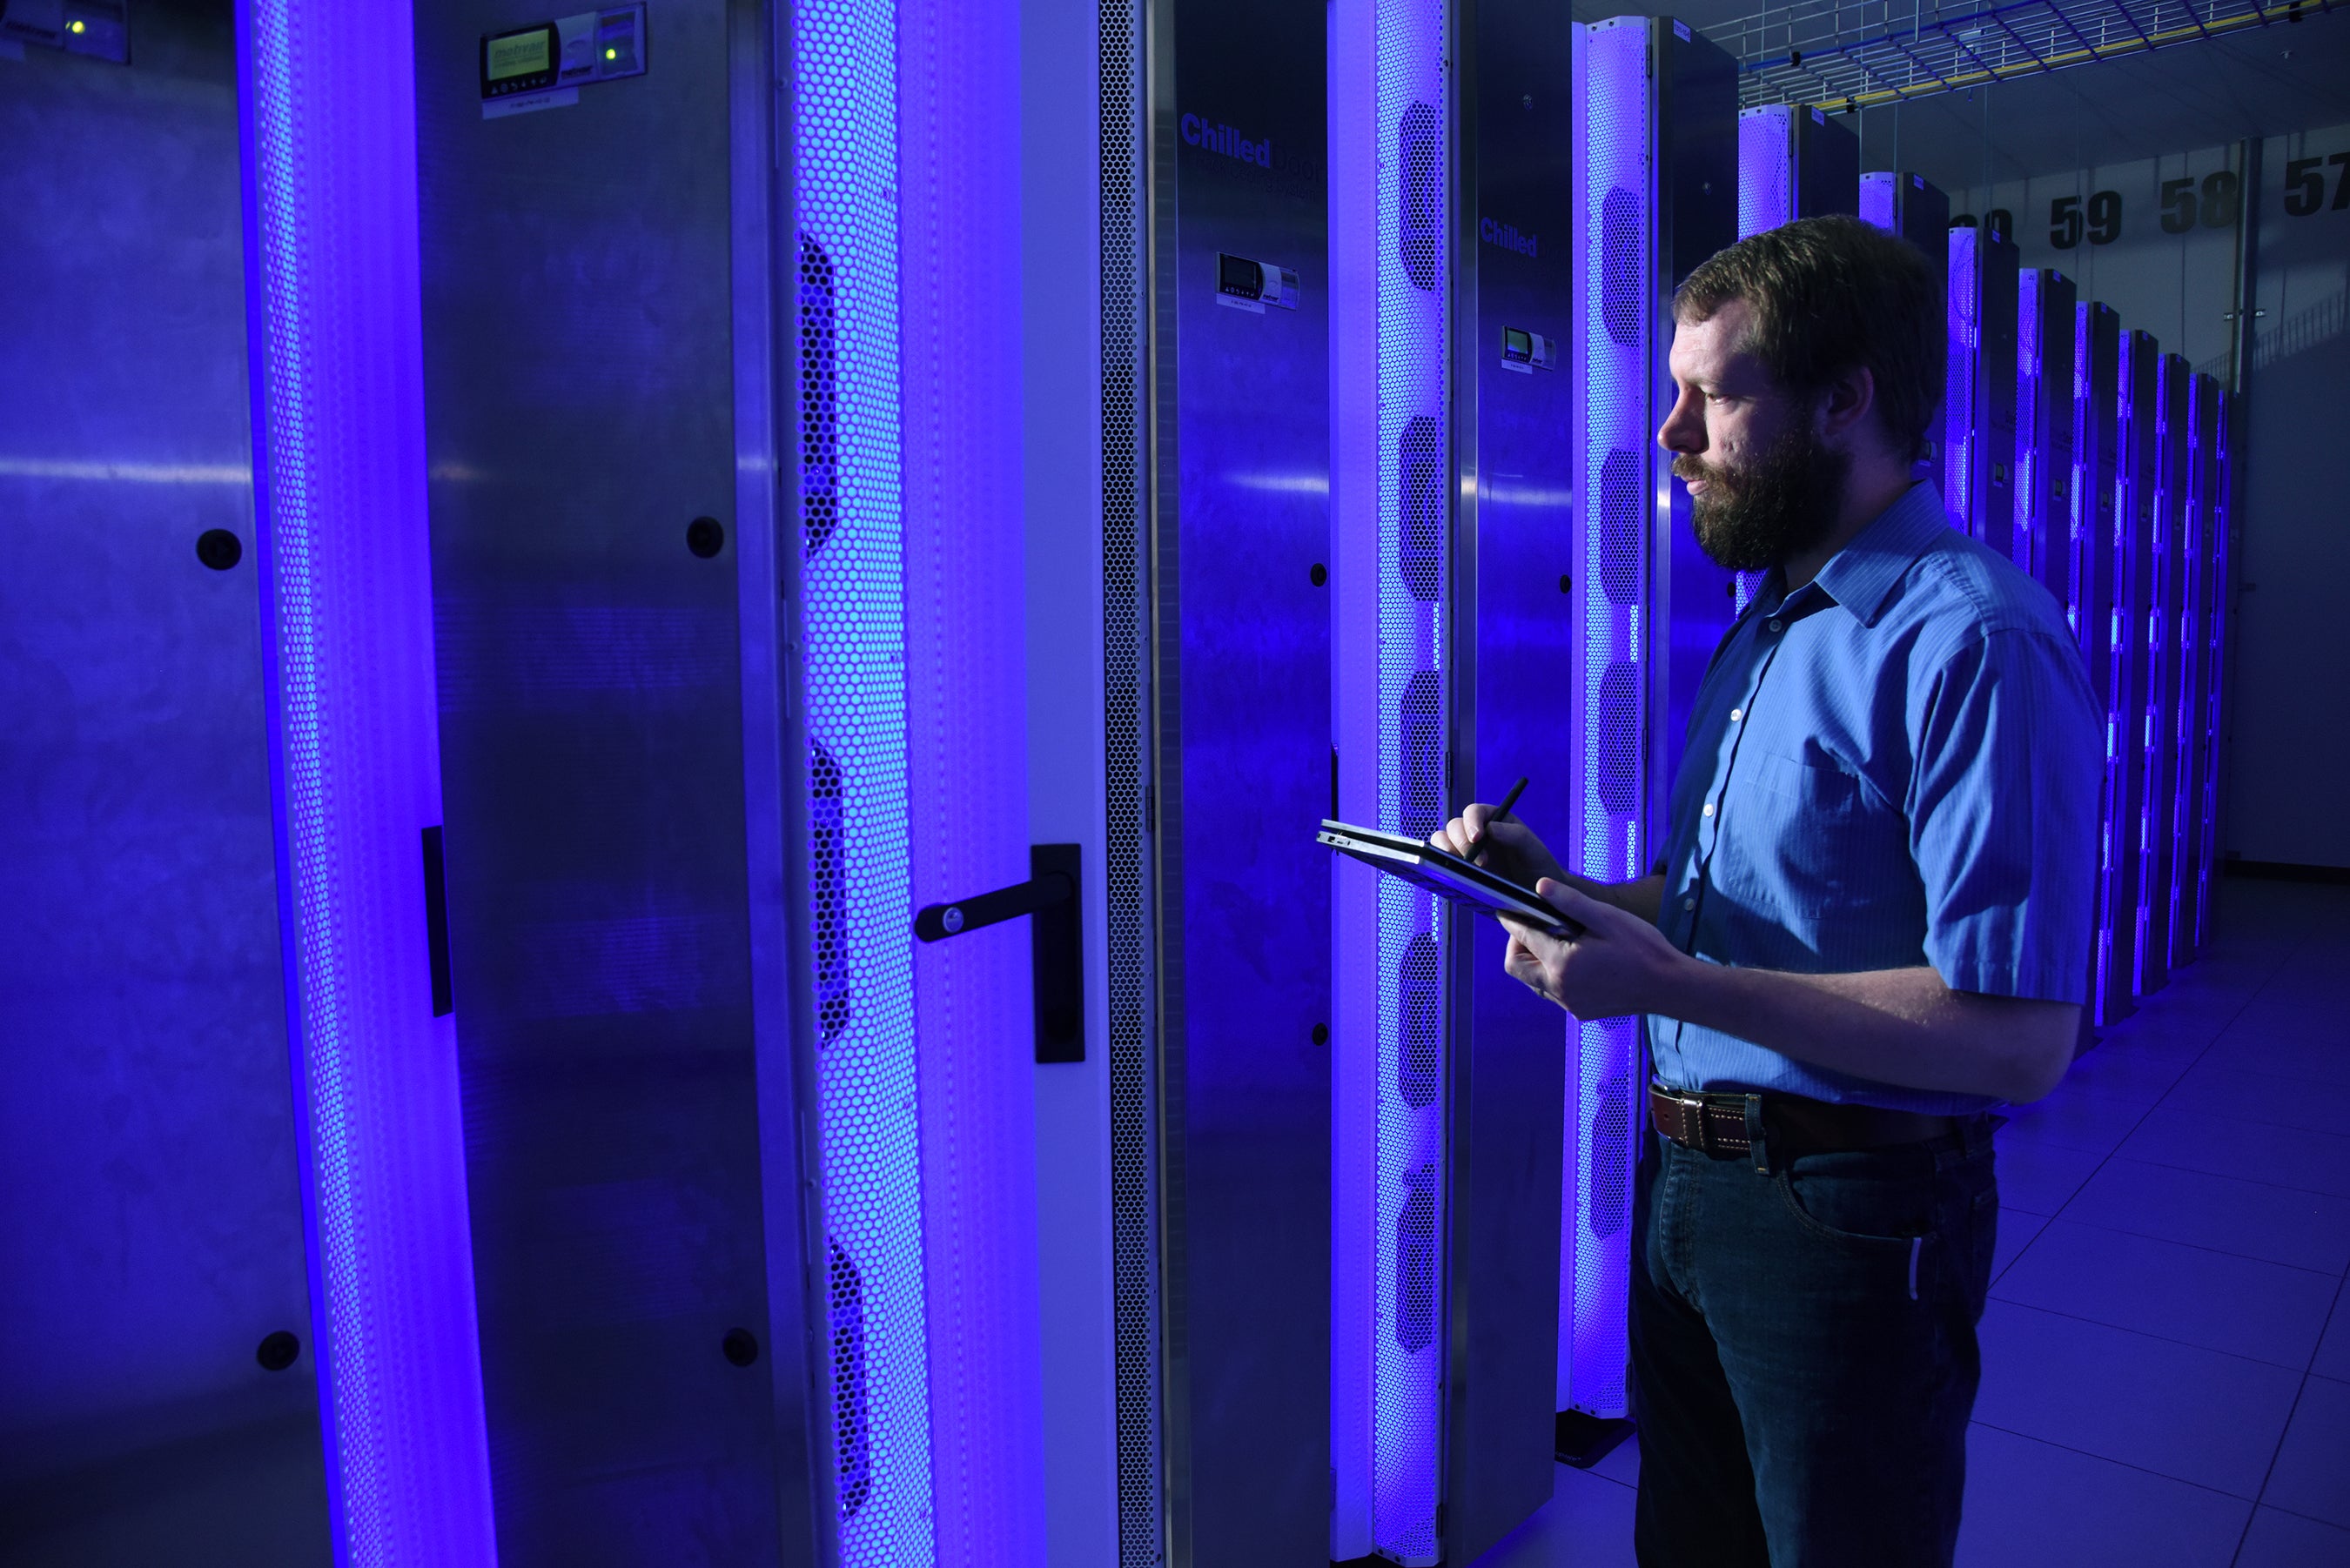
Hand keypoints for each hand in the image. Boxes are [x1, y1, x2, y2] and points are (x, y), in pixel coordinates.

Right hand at [1431, 803, 1564, 887]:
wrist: (1538, 894)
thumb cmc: (1537, 867)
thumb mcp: (1533, 849)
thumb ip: (1516, 835)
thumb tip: (1490, 828)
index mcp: (1494, 820)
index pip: (1474, 812)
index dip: (1471, 822)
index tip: (1477, 838)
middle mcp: (1477, 833)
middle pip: (1454, 827)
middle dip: (1460, 842)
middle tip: (1474, 861)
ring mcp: (1467, 852)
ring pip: (1443, 842)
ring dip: (1447, 852)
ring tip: (1462, 868)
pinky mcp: (1461, 869)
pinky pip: (1443, 862)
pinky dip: (1443, 865)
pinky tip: (1455, 875)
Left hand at [1501, 878, 1691, 1020]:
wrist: (1670, 987)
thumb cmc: (1642, 949)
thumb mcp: (1606, 918)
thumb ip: (1569, 902)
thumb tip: (1539, 886)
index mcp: (1561, 963)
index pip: (1521, 938)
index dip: (1512, 920)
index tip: (1509, 909)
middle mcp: (1559, 988)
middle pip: (1516, 965)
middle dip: (1517, 944)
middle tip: (1537, 926)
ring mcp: (1569, 1003)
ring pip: (1532, 981)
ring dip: (1535, 961)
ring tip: (1559, 941)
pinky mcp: (1580, 1011)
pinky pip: (1552, 992)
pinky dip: (1553, 975)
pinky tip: (1576, 961)